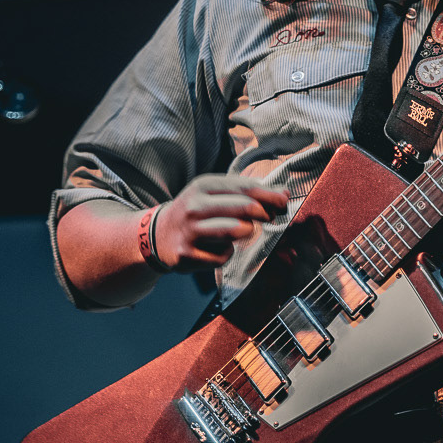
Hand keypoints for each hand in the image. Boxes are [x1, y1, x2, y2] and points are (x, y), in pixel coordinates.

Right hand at [154, 172, 288, 269]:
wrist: (158, 234)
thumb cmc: (197, 211)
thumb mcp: (214, 194)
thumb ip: (247, 193)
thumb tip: (284, 195)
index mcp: (203, 186)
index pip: (245, 188)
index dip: (269, 196)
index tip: (283, 201)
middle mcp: (194, 207)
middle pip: (245, 208)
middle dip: (263, 213)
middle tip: (268, 216)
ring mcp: (190, 231)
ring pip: (236, 231)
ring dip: (245, 232)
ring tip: (240, 230)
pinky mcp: (187, 255)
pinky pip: (223, 256)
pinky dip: (226, 253)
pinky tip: (217, 247)